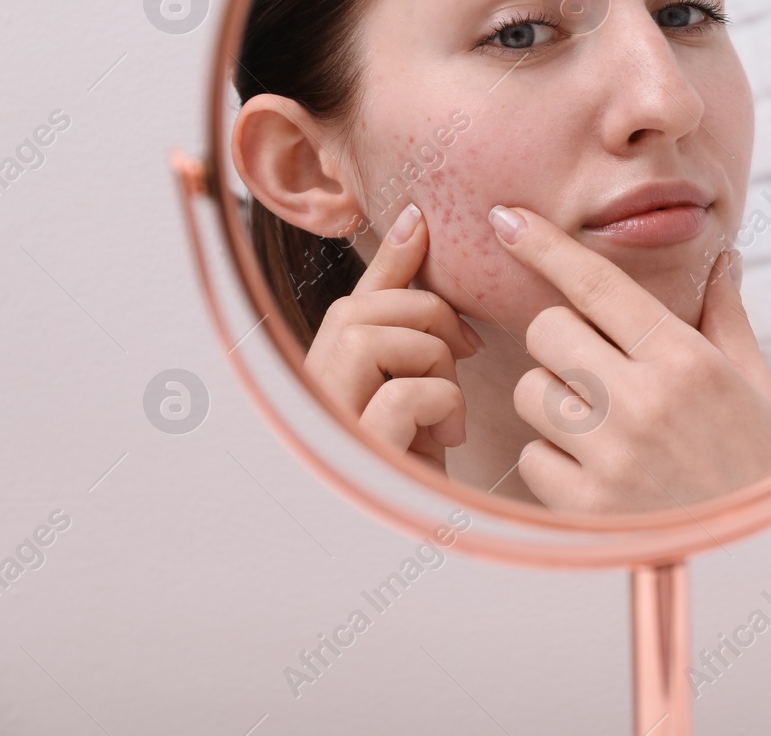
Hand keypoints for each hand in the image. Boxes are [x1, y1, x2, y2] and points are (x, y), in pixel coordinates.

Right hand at [303, 204, 479, 472]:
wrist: (416, 548)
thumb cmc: (417, 470)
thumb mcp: (419, 388)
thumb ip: (411, 320)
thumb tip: (414, 226)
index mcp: (328, 375)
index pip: (356, 299)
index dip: (391, 257)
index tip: (421, 220)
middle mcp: (311, 394)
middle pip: (364, 311)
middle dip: (427, 324)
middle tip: (459, 363)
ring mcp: (327, 424)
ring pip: (377, 341)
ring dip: (432, 366)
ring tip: (443, 412)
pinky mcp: (352, 454)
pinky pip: (401, 394)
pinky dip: (438, 407)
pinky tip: (442, 442)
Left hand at [490, 205, 770, 512]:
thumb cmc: (770, 468)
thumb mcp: (760, 387)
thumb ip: (726, 319)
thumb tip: (724, 261)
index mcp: (687, 361)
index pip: (599, 285)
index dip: (545, 245)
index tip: (506, 218)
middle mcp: (643, 403)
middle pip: (549, 331)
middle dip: (562, 337)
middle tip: (595, 361)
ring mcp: (610, 459)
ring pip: (533, 392)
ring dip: (556, 398)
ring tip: (603, 422)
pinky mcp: (586, 510)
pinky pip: (534, 457)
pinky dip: (556, 458)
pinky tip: (599, 470)